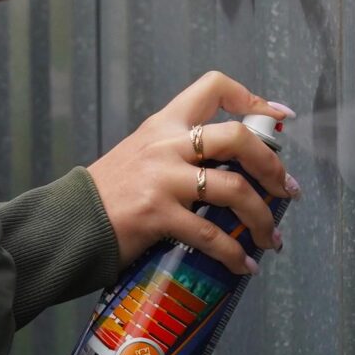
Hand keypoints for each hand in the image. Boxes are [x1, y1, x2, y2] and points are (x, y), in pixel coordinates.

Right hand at [86, 72, 296, 271]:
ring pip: (234, 189)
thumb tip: (227, 173)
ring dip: (262, 218)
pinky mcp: (158, 215)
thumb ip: (177, 155)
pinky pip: (211, 235)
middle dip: (271, 165)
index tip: (278, 118)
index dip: (252, 99)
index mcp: (163, 124)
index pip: (212, 88)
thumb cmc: (107, 195)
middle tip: (285, 188)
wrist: (68, 222)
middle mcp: (166, 145)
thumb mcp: (141, 156)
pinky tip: (243, 266)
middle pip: (236, 137)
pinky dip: (234, 254)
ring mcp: (163, 179)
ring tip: (272, 238)